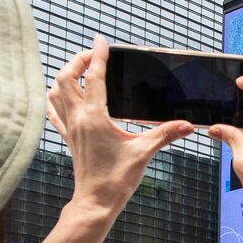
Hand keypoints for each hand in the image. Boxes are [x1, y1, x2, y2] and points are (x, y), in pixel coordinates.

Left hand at [46, 36, 193, 215]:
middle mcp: (77, 118)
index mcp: (94, 116)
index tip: (102, 41)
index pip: (92, 76)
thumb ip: (166, 133)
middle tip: (92, 54)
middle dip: (77, 61)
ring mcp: (70, 128)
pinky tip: (63, 97)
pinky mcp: (69, 139)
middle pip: (65, 78)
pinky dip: (56, 99)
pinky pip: (54, 112)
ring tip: (80, 71)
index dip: (97, 55)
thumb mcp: (144, 152)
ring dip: (64, 77)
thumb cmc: (116, 179)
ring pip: (55, 92)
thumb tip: (188, 125)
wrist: (96, 201)